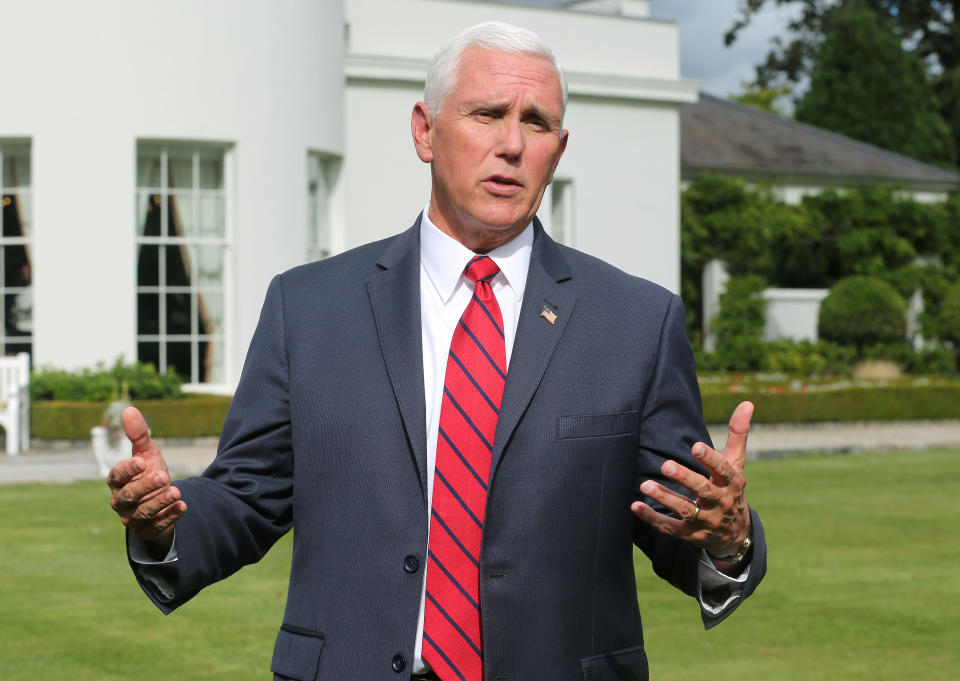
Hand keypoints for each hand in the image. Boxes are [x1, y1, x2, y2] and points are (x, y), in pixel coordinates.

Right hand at [107, 407, 185, 550]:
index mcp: (118, 481)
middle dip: (146, 487)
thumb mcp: (146, 454)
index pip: (117, 475)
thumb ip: (138, 435)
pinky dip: (170, 516)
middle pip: (130, 495)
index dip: (128, 469)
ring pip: (144, 512)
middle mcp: (121, 501)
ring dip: (160, 502)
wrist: (159, 501)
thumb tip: (129, 409)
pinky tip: (183, 506)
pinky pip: (158, 525)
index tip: (142, 462)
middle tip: (164, 477)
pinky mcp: (148, 529)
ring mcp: (133, 517)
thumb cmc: (148, 473)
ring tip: (177, 491)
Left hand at [631, 401, 752, 565]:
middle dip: (685, 478)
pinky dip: (653, 518)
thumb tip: (747, 402)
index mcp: (731, 482)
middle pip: (703, 490)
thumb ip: (737, 434)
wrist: (736, 533)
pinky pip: (670, 528)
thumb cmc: (731, 488)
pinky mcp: (690, 534)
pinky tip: (635, 507)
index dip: (709, 459)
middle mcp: (720, 502)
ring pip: (685, 510)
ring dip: (665, 497)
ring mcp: (705, 520)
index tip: (695, 446)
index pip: (722, 469)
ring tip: (645, 485)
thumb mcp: (736, 463)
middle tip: (666, 465)